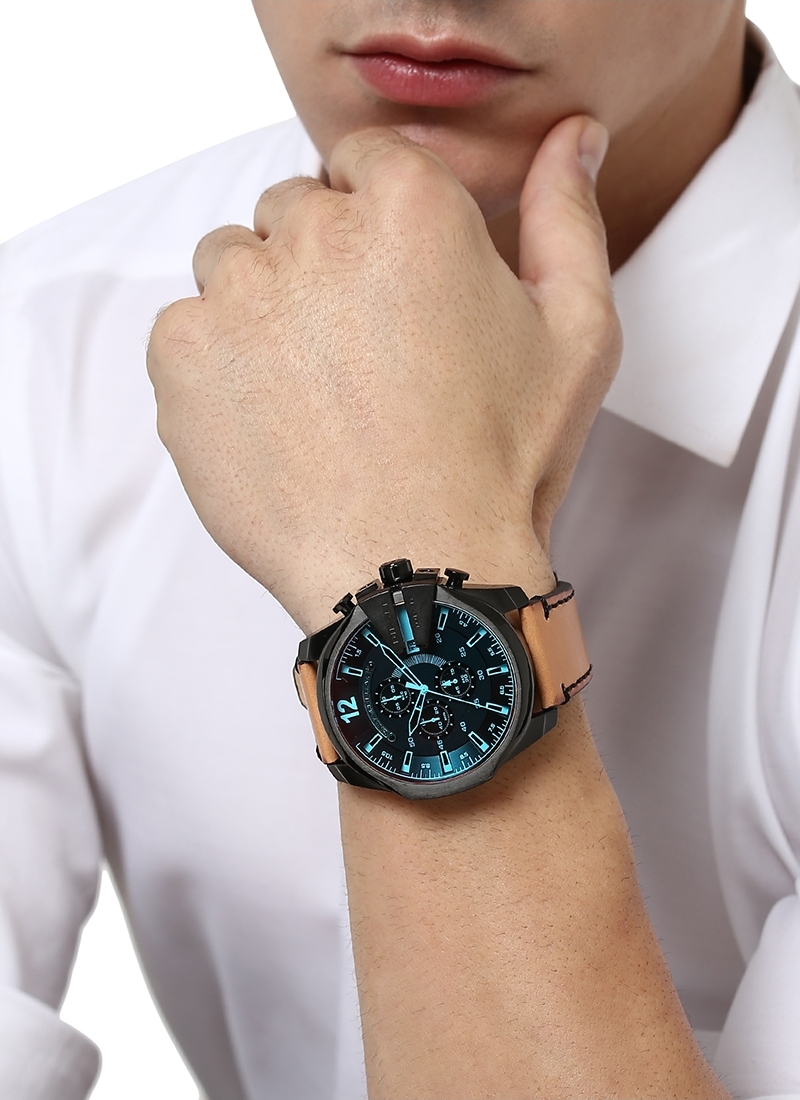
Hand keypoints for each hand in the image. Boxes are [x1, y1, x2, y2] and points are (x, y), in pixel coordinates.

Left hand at [147, 117, 618, 631]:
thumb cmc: (503, 461)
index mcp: (410, 208)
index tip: (390, 286)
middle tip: (362, 356)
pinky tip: (271, 421)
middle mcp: (313, 232)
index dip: (377, 224)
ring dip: (264, 309)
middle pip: (293, 212)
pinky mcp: (182, 357)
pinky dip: (217, 366)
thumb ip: (569, 216)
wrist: (418, 573)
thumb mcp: (576, 334)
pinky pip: (185, 328)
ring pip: (232, 265)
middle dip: (322, 265)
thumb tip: (575, 137)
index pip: (363, 161)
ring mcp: (238, 294)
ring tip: (315, 393)